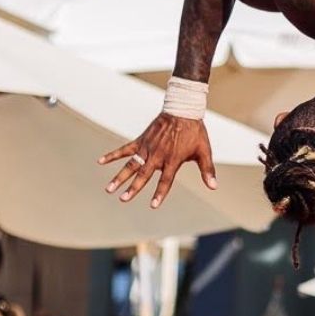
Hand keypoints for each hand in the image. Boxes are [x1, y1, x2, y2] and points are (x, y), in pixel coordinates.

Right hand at [100, 113, 215, 206]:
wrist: (183, 110)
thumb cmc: (195, 132)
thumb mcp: (204, 151)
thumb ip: (207, 170)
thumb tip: (214, 187)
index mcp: (173, 160)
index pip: (166, 181)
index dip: (160, 193)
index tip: (153, 205)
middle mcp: (158, 156)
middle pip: (143, 175)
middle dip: (133, 188)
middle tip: (123, 199)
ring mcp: (147, 148)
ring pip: (131, 165)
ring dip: (119, 177)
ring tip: (109, 189)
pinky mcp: (141, 140)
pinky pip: (124, 149)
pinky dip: (113, 155)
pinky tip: (100, 161)